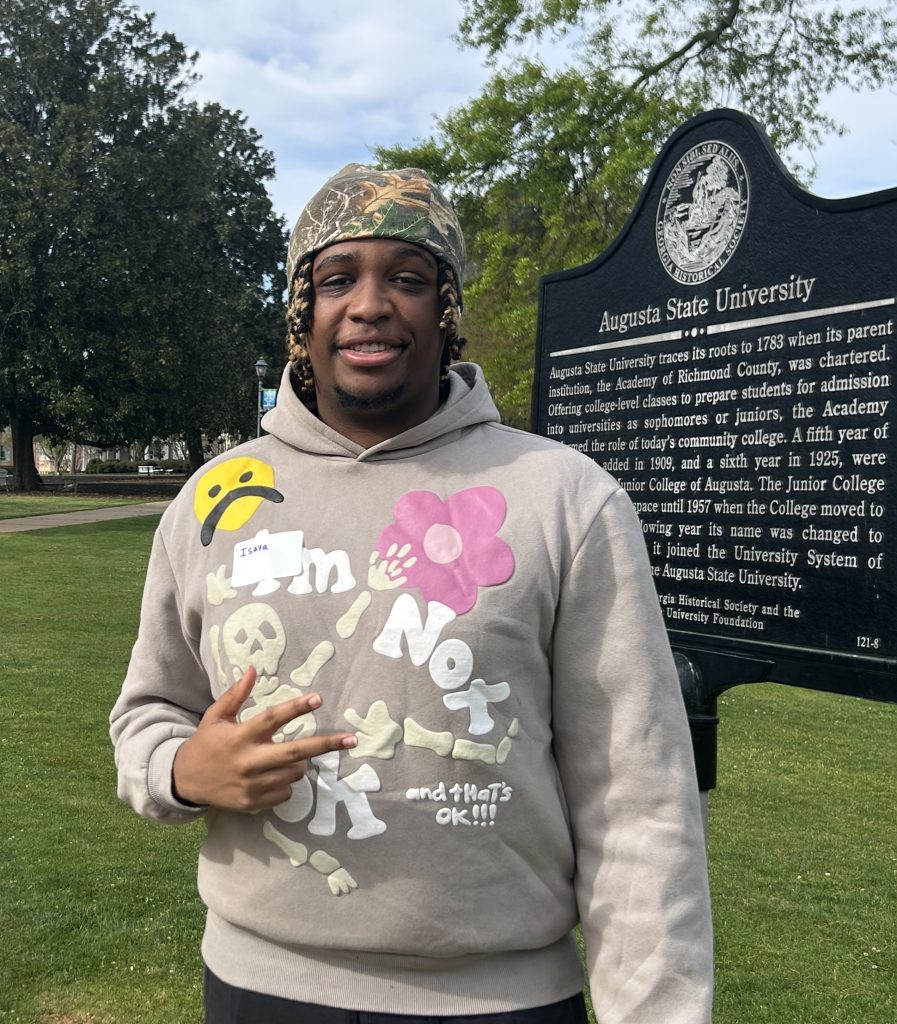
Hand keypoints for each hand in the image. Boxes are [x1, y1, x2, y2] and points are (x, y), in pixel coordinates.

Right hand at [172, 667, 356, 811]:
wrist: (185, 781)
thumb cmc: (206, 743)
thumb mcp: (215, 716)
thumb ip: (235, 694)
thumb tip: (252, 668)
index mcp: (240, 736)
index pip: (272, 719)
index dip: (295, 708)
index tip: (317, 698)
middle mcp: (248, 761)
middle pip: (294, 752)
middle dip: (325, 744)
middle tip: (351, 739)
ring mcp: (251, 785)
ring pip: (294, 773)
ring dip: (300, 763)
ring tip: (285, 756)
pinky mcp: (253, 803)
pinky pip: (284, 792)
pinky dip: (285, 782)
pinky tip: (270, 775)